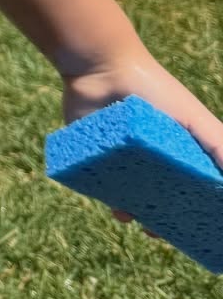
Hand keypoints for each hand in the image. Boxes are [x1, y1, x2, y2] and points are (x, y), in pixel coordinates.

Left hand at [62, 53, 222, 222]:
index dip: (192, 206)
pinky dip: (104, 195)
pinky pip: (95, 180)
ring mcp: (117, 152)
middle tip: (158, 233)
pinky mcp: (89, 150)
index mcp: (176, 147)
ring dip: (131, 210)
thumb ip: (220, 148)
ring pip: (125, 191)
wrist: (101, 65)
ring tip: (132, 218)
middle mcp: (147, 152)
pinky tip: (114, 206)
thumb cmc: (155, 88)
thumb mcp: (195, 119)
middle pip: (155, 193)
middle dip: (160, 216)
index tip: (198, 228)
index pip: (188, 185)